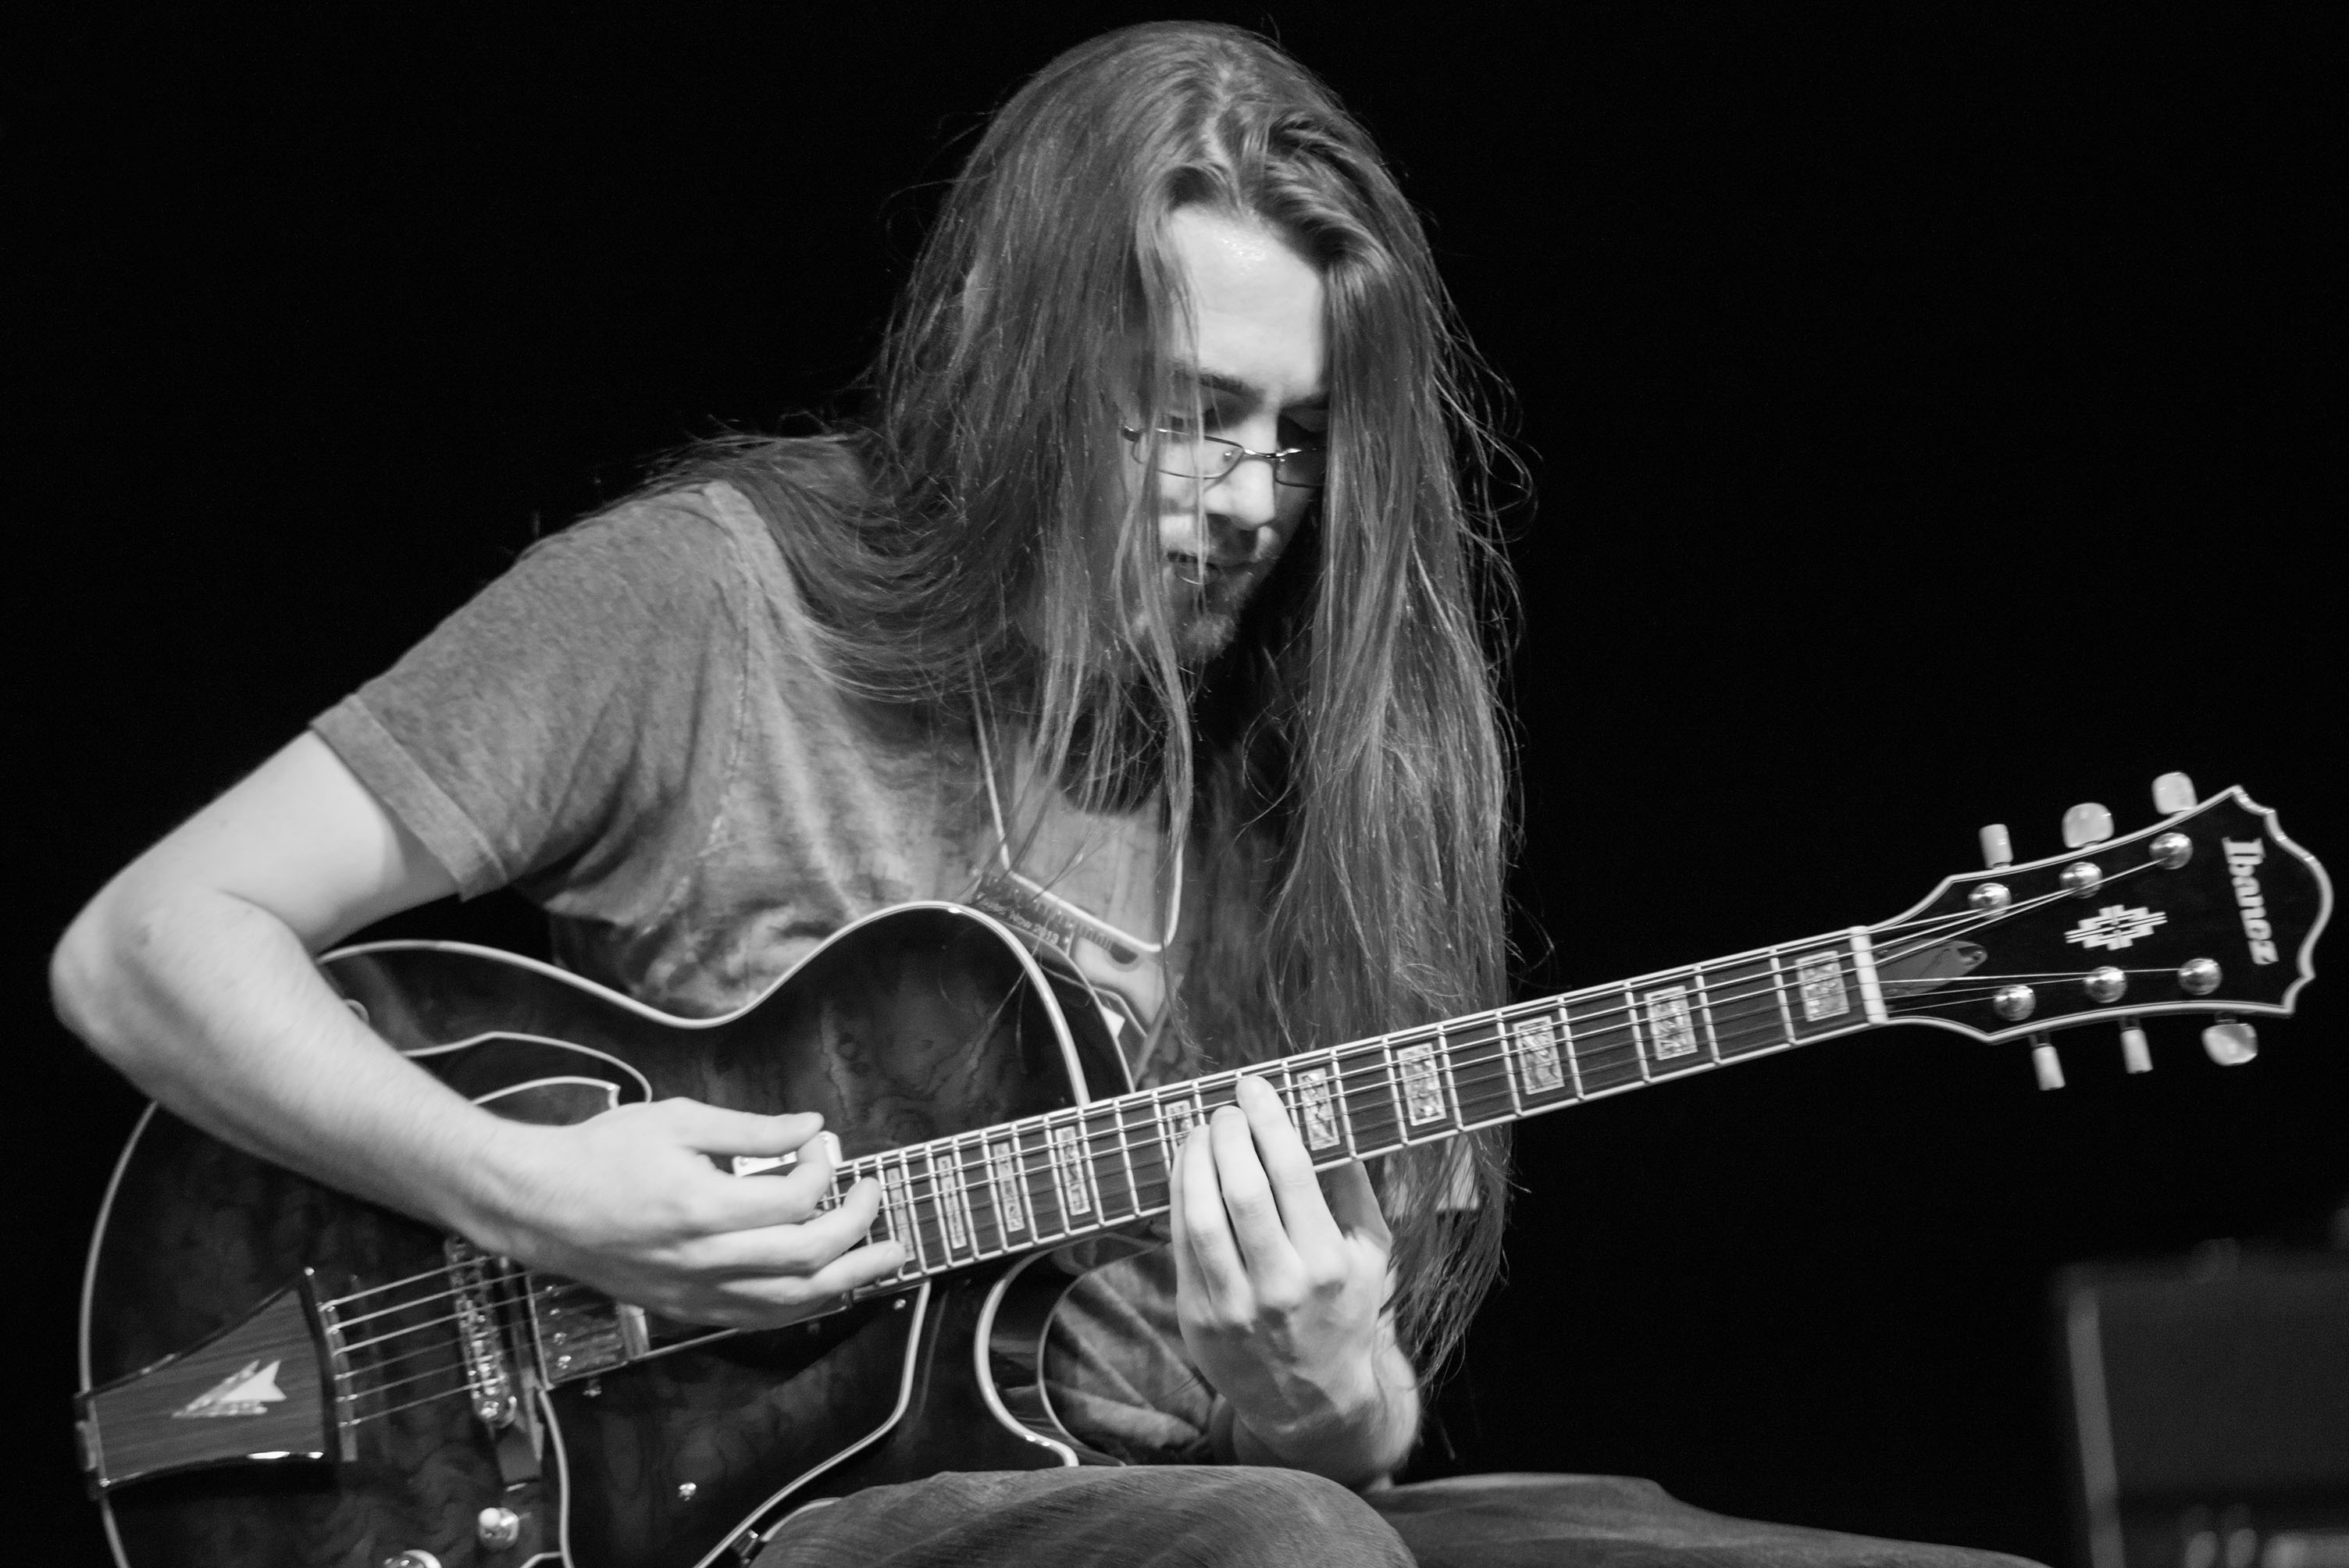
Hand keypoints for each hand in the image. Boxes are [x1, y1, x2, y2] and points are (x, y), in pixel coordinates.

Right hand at [461, 1098, 903, 1328]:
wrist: (538, 1205)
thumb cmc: (602, 1154)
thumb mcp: (676, 1120)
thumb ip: (750, 1129)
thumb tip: (810, 1127)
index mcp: (701, 1207)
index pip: (794, 1200)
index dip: (824, 1170)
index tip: (824, 1146)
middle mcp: (704, 1259)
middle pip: (806, 1257)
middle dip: (857, 1226)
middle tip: (875, 1195)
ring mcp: (695, 1292)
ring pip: (791, 1301)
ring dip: (848, 1279)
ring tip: (885, 1258)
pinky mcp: (685, 1309)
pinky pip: (758, 1319)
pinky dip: (803, 1306)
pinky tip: (829, 1289)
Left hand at [1168, 1074, 1416, 1482]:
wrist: (1310, 1400)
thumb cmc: (1343, 1311)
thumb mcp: (1371, 1254)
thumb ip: (1355, 1188)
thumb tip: (1329, 1118)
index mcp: (1328, 1262)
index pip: (1291, 1172)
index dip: (1267, 1119)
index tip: (1253, 1086)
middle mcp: (1280, 1284)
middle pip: (1240, 1188)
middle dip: (1226, 1134)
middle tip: (1225, 1110)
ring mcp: (1233, 1304)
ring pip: (1199, 1215)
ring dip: (1193, 1159)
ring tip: (1200, 1133)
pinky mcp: (1196, 1315)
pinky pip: (1178, 1242)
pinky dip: (1178, 1195)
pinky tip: (1187, 1169)